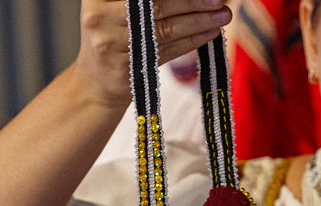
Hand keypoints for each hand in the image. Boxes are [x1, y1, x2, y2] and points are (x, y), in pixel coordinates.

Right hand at [74, 0, 233, 107]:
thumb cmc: (113, 35)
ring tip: (224, 15)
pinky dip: (191, 41)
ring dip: (199, 22)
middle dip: (193, 2)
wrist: (96, 83)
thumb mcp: (116, 7)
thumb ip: (145, 0)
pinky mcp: (125, 67)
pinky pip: (167, 50)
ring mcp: (110, 44)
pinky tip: (210, 33)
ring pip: (165, 29)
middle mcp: (99, 17)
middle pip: (157, 4)